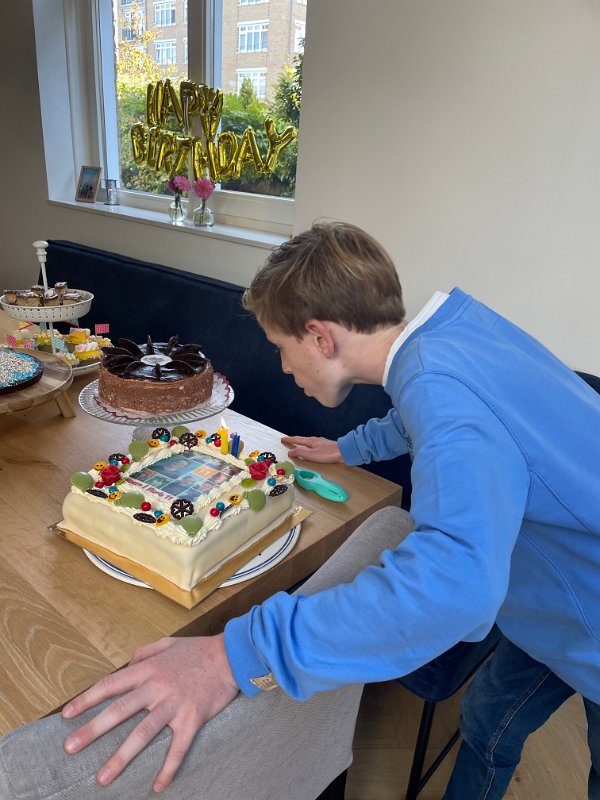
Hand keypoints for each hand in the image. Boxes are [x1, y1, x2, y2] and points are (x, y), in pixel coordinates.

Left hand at [62, 634, 238, 791]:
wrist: (231, 655)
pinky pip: (178, 747)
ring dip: (121, 757)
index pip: (111, 685)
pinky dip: (168, 768)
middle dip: (92, 731)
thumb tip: (126, 664)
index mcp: (148, 670)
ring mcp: (174, 704)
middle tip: (70, 748)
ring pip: (142, 733)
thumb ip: (144, 653)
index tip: (67, 715)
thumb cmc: (198, 650)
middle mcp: (157, 687)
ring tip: (103, 778)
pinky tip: (158, 786)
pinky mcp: (192, 718)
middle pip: (120, 711)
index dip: (87, 699)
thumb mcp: (167, 643)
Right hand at [281, 435, 343, 462]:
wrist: (344, 452)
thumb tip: (290, 452)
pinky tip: (314, 449)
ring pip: (309, 442)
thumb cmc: (327, 454)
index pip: (297, 440)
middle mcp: (316, 440)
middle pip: (303, 439)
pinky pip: (315, 445)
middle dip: (295, 440)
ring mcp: (322, 442)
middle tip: (289, 441)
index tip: (283, 439)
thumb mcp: (311, 454)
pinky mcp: (327, 446)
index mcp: (310, 441)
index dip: (289, 440)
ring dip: (303, 443)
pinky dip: (310, 446)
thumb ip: (300, 452)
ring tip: (300, 445)